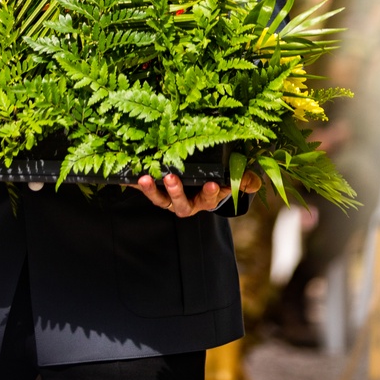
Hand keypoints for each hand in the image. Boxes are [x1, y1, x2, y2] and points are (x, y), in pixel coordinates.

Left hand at [132, 169, 261, 217]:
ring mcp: (168, 199)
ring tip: (145, 178)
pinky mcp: (154, 190)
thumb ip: (243, 181)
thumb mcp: (231, 181)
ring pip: (159, 199)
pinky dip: (134, 184)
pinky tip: (126, 176)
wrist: (196, 183)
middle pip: (179, 202)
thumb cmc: (216, 180)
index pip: (209, 197)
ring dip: (151, 190)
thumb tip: (253, 182)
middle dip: (176, 191)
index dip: (211, 192)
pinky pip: (143, 190)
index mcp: (205, 199)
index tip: (213, 184)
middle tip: (172, 178)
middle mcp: (185, 203)